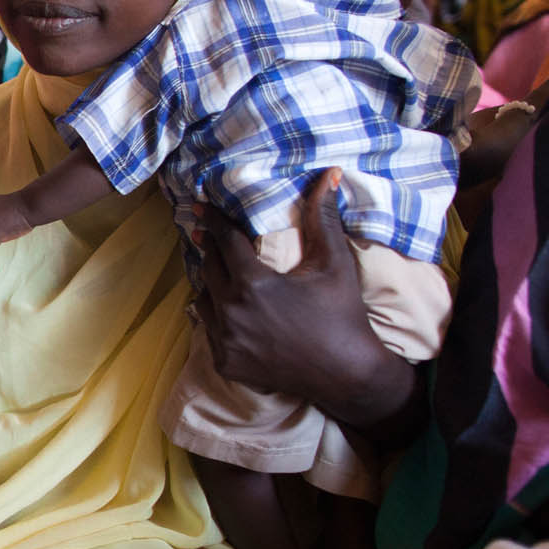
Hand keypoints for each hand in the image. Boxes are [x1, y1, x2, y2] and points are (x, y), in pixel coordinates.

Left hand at [192, 170, 377, 405]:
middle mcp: (231, 312)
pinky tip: (222, 306)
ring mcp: (225, 341)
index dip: (215, 221)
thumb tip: (330, 174)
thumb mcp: (335, 263)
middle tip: (207, 233)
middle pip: (209, 268)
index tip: (201, 206)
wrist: (347, 373)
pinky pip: (208, 330)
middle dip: (210, 248)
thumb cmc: (343, 314)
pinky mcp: (226, 363)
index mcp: (253, 284)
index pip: (225, 241)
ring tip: (218, 270)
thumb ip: (323, 218)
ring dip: (211, 283)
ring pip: (204, 299)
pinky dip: (214, 316)